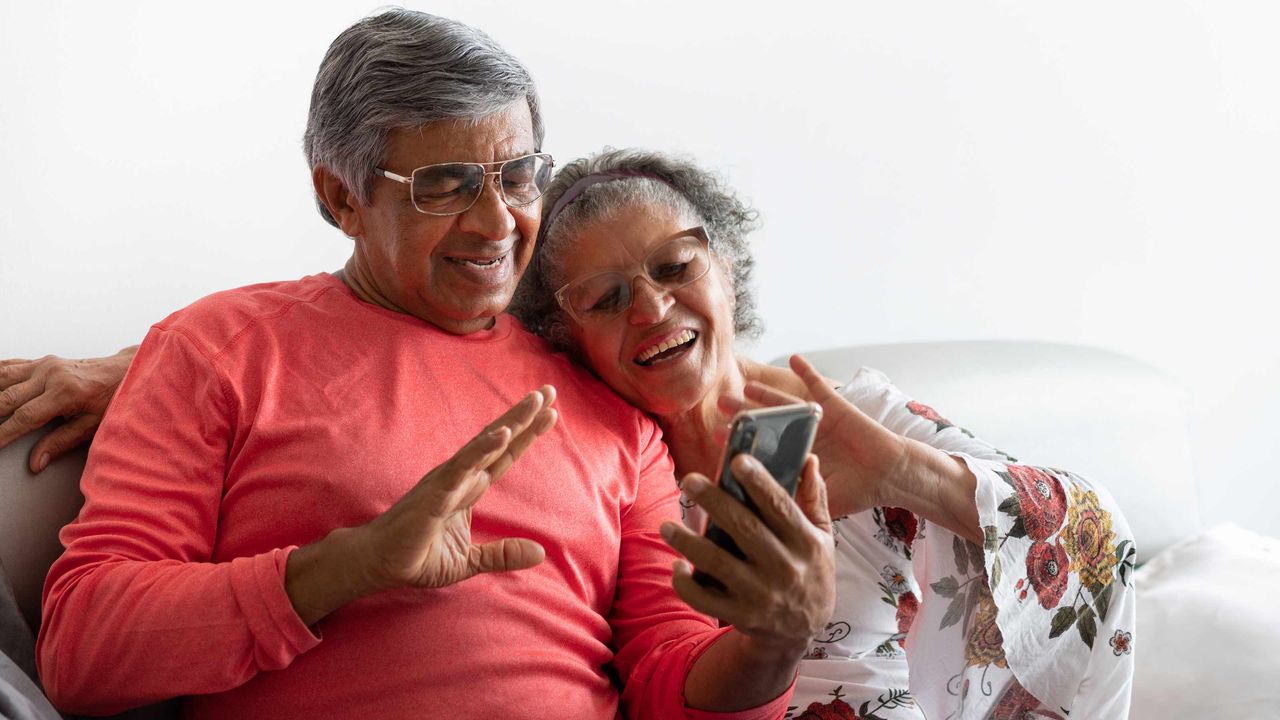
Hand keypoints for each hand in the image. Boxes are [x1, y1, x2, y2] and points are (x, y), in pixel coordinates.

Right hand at [0, 347, 136, 472]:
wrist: (125, 370)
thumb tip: (35, 463)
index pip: (24, 417)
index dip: (2, 434)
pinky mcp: (42, 361)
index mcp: (65, 392)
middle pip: (7, 396)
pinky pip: (10, 365)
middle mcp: (51, 375)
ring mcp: (45, 365)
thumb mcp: (93, 424)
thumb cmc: (113, 398)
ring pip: (3, 377)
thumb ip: (62, 443)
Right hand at [360, 386, 557, 590]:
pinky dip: (482, 449)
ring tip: (536, 401)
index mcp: (468, 488)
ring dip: (511, 423)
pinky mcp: (435, 493)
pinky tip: (503, 434)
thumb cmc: (416, 557)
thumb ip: (503, 555)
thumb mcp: (469, 561)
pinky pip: (462, 467)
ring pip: (484, 445)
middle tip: (550, 390)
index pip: (503, 456)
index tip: (550, 413)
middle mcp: (460, 477)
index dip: (526, 435)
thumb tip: (541, 553)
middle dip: (525, 416)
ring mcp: (447, 481)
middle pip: (499, 441)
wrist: (377, 564)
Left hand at [662, 453, 834, 650]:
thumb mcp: (823, 536)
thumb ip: (814, 497)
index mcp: (805, 543)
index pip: (780, 506)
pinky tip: (677, 564)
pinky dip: (686, 583)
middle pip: (744, 529)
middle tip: (689, 480)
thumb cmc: (810, 572)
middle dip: (714, 502)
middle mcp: (784, 568)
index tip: (738, 460)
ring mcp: (761, 594)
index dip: (759, 482)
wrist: (803, 631)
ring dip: (688, 543)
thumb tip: (808, 457)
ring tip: (667, 526)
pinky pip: (705, 599)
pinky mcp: (741, 615)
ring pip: (718, 563)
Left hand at [723, 355, 907, 517]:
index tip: (716, 436)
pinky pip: (820, 385)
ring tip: (746, 385)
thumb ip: (796, 498)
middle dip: (745, 413)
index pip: (762, 446)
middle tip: (722, 404)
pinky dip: (808, 371)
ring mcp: (818, 421)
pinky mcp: (837, 407)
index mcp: (796, 458)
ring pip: (787, 402)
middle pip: (768, 421)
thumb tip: (763, 508)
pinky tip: (794, 357)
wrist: (890, 476)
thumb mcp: (820, 500)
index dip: (741, 440)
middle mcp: (803, 437)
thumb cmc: (857, 490)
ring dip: (767, 392)